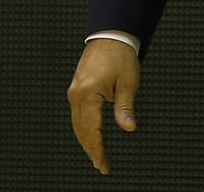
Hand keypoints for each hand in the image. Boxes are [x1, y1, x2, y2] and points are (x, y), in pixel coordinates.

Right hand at [67, 38, 140, 174]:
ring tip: (98, 157)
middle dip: (91, 150)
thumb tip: (129, 128)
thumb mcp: (128, 83)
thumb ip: (125, 107)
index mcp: (88, 93)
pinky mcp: (76, 89)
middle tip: (102, 166)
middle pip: (81, 130)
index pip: (91, 129)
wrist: (110, 36)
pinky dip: (83, 129)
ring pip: (77, 124)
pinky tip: (91, 138)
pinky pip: (77, 115)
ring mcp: (74, 91)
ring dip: (86, 141)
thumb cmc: (120, 57)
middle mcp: (76, 94)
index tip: (103, 164)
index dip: (97, 149)